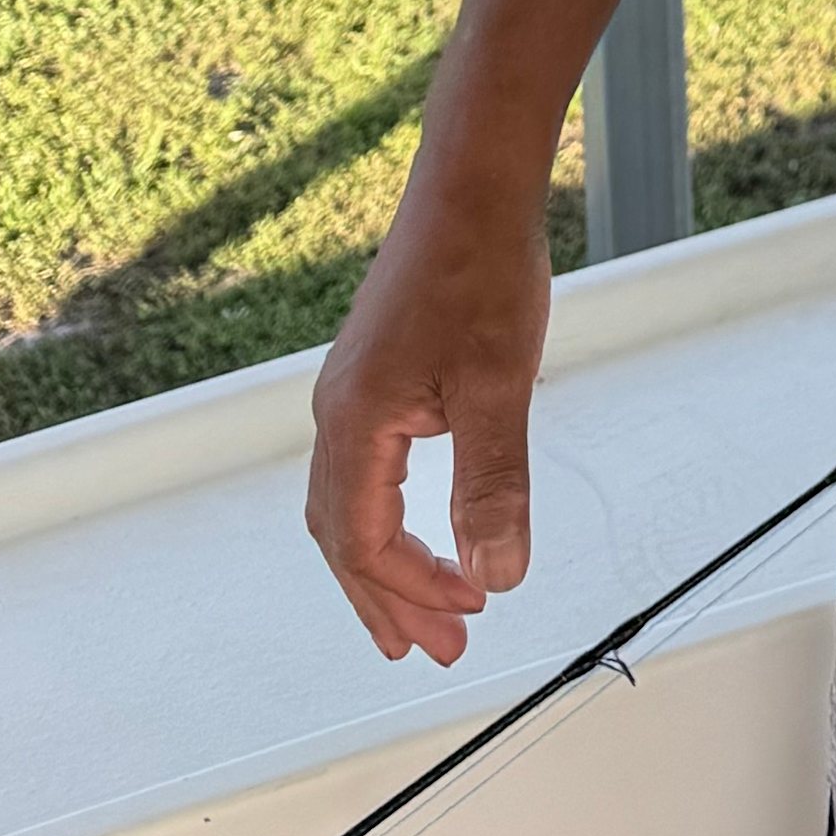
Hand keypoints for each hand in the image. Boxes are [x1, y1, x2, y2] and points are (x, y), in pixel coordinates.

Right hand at [306, 167, 552, 665]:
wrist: (472, 185)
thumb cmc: (480, 271)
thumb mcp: (498, 388)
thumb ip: (492, 487)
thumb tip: (496, 576)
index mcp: (354, 425)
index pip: (364, 542)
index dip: (409, 592)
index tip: (463, 623)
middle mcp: (337, 413)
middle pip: (343, 535)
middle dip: (387, 598)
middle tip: (434, 650)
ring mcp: (352, 391)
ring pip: (348, 505)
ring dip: (386, 563)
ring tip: (429, 609)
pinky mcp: (376, 372)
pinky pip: (364, 470)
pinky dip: (388, 516)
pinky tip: (421, 526)